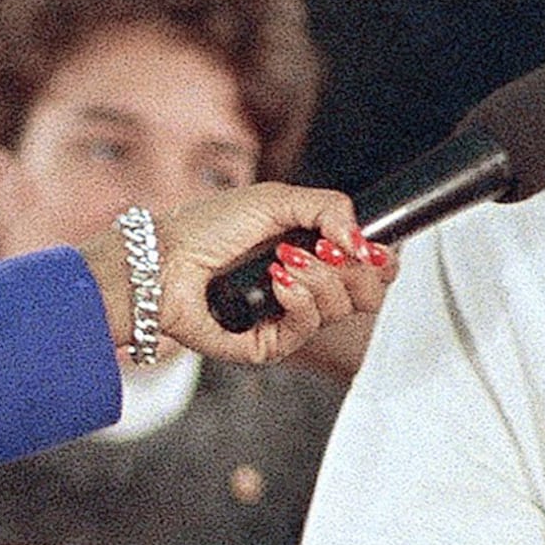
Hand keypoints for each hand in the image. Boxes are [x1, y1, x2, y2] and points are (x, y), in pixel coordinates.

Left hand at [82, 180, 390, 368]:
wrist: (163, 259)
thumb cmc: (209, 227)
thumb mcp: (277, 199)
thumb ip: (330, 208)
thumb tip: (363, 241)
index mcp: (315, 255)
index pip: (373, 269)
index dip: (381, 259)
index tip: (367, 245)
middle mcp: (307, 289)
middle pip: (369, 295)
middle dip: (356, 269)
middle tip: (325, 249)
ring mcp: (288, 319)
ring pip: (341, 309)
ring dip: (319, 278)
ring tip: (282, 260)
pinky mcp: (268, 344)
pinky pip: (306, 329)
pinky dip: (299, 299)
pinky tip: (276, 280)